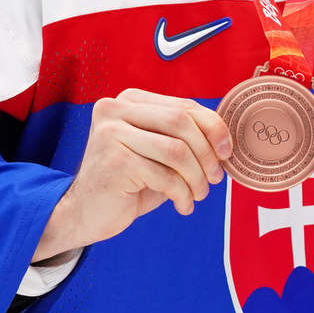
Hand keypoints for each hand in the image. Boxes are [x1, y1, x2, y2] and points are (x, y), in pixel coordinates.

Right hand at [34, 88, 231, 260]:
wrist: (86, 212)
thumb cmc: (130, 181)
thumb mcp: (159, 151)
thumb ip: (184, 136)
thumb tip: (226, 136)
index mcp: (130, 100)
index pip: (184, 106)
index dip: (214, 128)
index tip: (226, 152)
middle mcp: (115, 110)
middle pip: (182, 123)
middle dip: (207, 154)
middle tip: (214, 178)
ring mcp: (110, 134)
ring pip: (177, 151)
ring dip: (197, 178)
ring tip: (198, 194)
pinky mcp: (114, 162)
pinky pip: (165, 176)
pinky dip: (182, 194)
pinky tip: (183, 205)